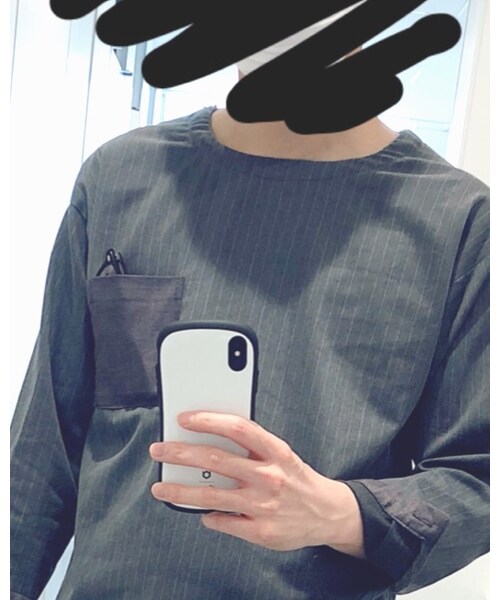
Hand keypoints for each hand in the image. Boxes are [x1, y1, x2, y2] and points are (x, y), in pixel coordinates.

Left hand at [150, 411, 364, 555]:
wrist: (326, 512)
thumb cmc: (295, 477)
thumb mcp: (281, 453)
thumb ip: (251, 445)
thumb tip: (208, 435)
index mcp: (276, 450)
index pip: (237, 428)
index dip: (208, 420)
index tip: (184, 418)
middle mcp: (269, 475)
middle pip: (216, 459)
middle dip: (181, 453)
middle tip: (159, 450)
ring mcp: (263, 505)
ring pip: (211, 495)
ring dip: (180, 492)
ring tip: (160, 488)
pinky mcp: (260, 531)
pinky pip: (222, 521)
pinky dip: (207, 516)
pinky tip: (200, 513)